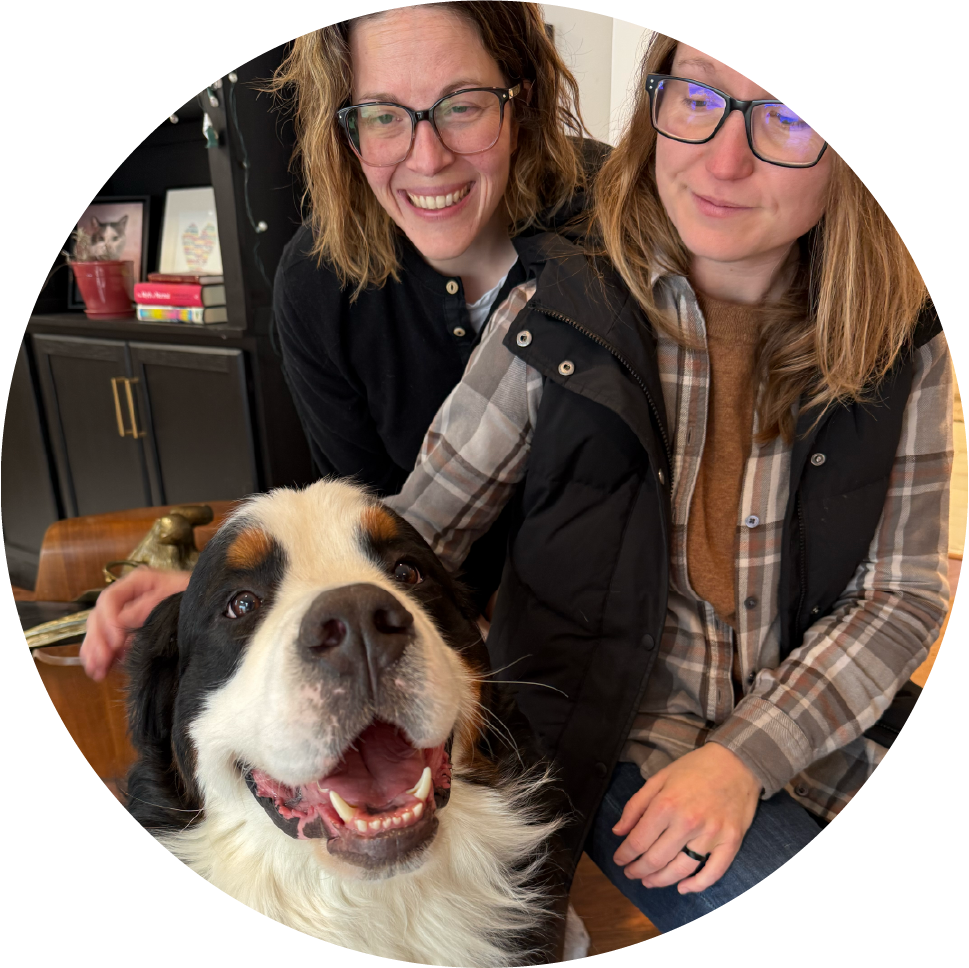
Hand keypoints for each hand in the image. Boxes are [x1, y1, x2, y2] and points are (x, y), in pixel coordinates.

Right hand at [79, 568, 190, 681]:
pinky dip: (101, 658)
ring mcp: (126, 616)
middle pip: (99, 616)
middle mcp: (128, 597)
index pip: (110, 599)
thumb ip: (150, 605)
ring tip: (96, 671)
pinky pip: (107, 644)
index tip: (115, 643)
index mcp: (138, 582)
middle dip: (97, 640)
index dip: (108, 621)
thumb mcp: (177, 595)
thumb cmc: (196, 597)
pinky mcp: (128, 634)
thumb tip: (123, 619)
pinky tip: (100, 671)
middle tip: (101, 661)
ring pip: (98, 632)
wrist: (212, 608)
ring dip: (94, 652)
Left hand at [611, 743, 761, 894]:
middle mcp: (688, 823)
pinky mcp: (731, 842)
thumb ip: (636, 806)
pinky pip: (713, 872)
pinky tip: (682, 887)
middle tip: (630, 873)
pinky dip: (697, 885)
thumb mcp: (659, 778)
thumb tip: (618, 832)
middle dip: (638, 870)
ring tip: (649, 882)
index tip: (618, 860)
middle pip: (656, 859)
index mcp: (666, 804)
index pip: (638, 841)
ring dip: (661, 880)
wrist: (736, 762)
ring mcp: (711, 835)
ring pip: (681, 870)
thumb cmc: (694, 768)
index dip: (625, 855)